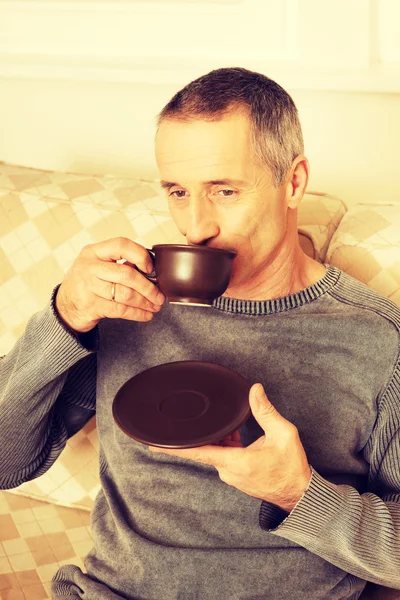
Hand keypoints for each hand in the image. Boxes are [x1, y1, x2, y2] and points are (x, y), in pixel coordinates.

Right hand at [55, 237, 165, 332]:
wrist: (64, 306)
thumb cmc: (87, 283)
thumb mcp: (97, 266)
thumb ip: (119, 264)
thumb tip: (152, 273)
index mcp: (93, 251)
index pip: (121, 245)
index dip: (140, 255)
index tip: (151, 268)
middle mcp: (89, 267)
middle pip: (127, 274)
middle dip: (149, 287)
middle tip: (160, 296)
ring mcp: (88, 287)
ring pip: (126, 294)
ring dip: (145, 302)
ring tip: (155, 306)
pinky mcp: (91, 306)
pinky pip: (121, 310)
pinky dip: (137, 314)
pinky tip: (146, 315)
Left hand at [149, 383, 311, 512]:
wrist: (299, 494)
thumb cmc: (291, 467)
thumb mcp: (283, 434)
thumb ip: (266, 411)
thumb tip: (254, 390)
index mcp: (235, 462)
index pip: (198, 452)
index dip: (176, 447)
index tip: (154, 444)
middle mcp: (228, 471)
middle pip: (208, 447)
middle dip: (211, 431)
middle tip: (215, 417)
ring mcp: (231, 476)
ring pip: (217, 451)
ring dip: (223, 437)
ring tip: (238, 427)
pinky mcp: (236, 477)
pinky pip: (224, 457)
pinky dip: (228, 445)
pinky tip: (239, 437)